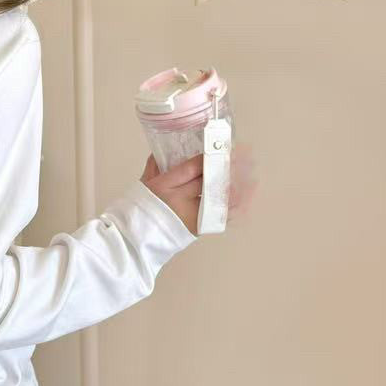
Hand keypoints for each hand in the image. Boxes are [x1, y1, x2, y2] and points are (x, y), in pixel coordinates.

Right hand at [141, 143, 259, 233]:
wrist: (135, 239)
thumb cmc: (138, 210)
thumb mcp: (143, 184)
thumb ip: (154, 167)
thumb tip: (163, 151)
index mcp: (164, 185)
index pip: (191, 167)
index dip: (209, 157)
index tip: (221, 147)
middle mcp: (179, 199)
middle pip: (208, 180)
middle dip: (225, 167)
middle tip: (242, 156)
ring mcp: (191, 215)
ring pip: (218, 197)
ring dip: (236, 185)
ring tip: (249, 173)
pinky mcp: (197, 228)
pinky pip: (220, 216)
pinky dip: (234, 206)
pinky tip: (246, 196)